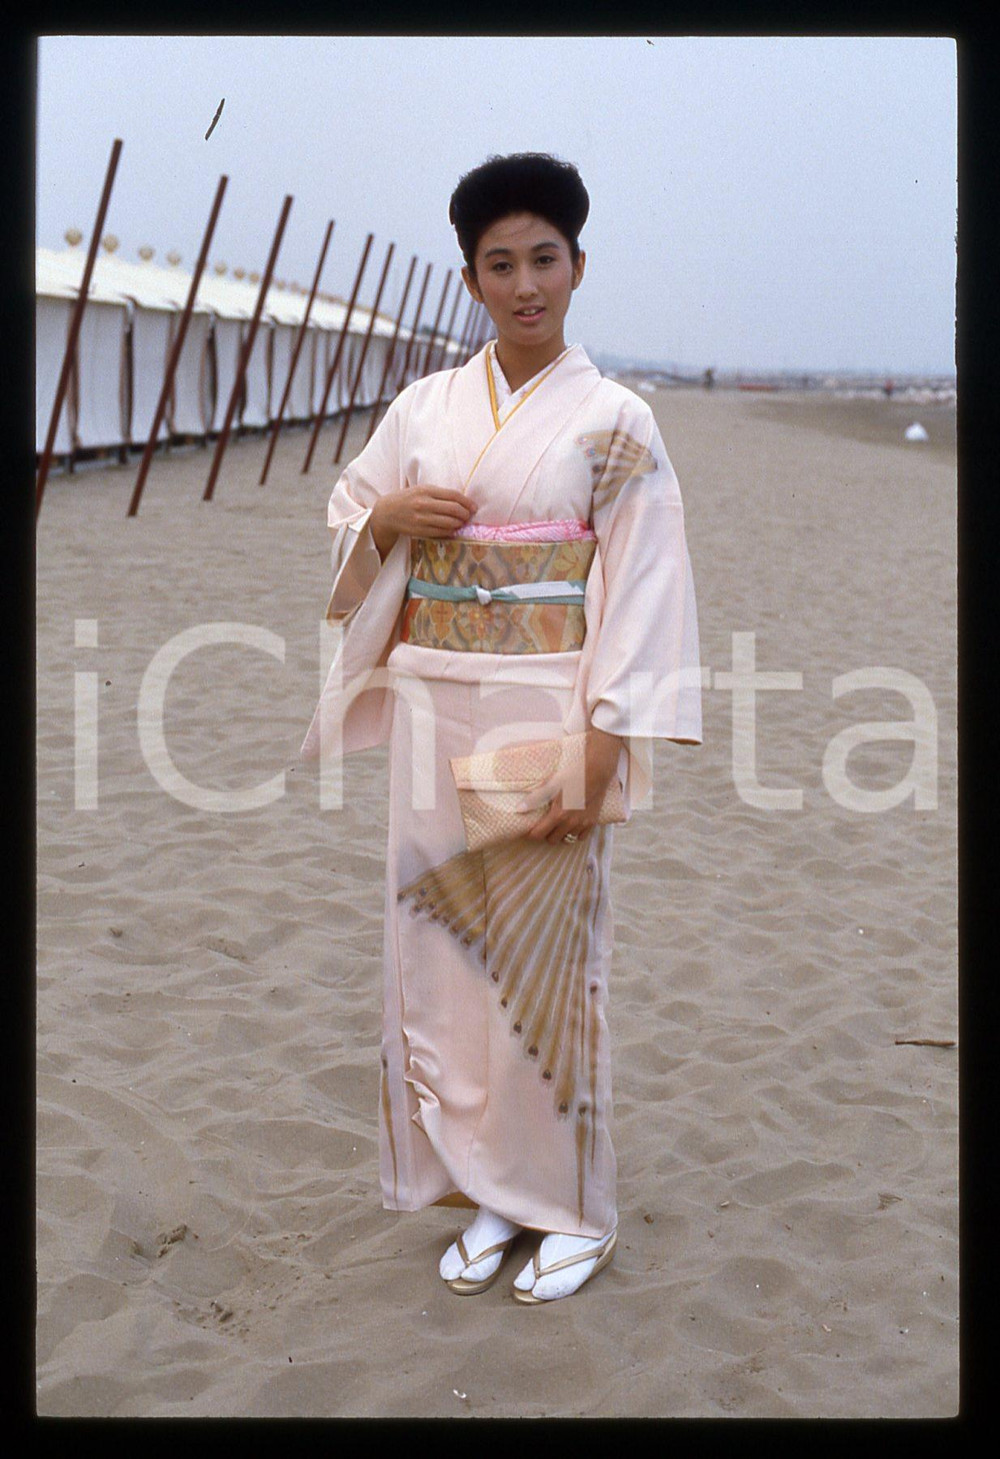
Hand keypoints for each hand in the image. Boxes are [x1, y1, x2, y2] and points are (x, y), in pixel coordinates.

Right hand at [370, 485, 474, 557]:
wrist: (388, 512)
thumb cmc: (408, 499)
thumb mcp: (422, 490)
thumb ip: (440, 494)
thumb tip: (462, 502)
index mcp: (426, 490)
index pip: (453, 495)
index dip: (467, 502)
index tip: (473, 507)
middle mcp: (424, 504)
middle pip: (454, 509)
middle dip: (465, 514)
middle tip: (468, 516)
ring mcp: (422, 519)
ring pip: (449, 523)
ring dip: (459, 524)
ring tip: (461, 522)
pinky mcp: (420, 531)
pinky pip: (441, 533)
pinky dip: (450, 531)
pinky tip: (451, 529)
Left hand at [522, 729, 623, 845]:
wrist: (595, 773)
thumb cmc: (571, 776)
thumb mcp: (550, 785)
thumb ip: (534, 799)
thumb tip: (519, 809)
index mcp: (558, 815)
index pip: (539, 835)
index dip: (531, 834)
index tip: (529, 830)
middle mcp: (570, 824)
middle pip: (552, 840)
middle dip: (545, 834)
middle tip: (544, 825)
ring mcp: (582, 825)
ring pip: (566, 840)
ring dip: (560, 834)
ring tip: (557, 825)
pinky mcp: (592, 823)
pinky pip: (580, 837)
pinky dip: (574, 834)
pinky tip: (571, 826)